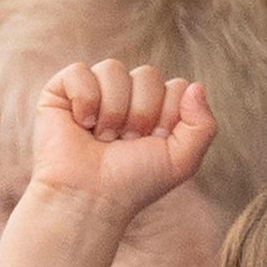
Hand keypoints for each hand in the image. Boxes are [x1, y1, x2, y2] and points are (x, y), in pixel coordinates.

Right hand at [32, 59, 216, 223]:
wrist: (89, 197)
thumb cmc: (133, 183)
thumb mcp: (182, 161)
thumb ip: (203, 125)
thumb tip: (196, 85)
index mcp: (156, 110)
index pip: (176, 87)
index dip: (167, 116)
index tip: (152, 144)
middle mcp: (127, 97)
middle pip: (148, 74)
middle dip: (140, 114)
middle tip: (125, 143)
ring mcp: (95, 91)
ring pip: (114, 69)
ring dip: (113, 110)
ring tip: (103, 138)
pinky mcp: (62, 91)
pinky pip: (80, 71)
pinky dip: (85, 100)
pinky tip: (81, 124)